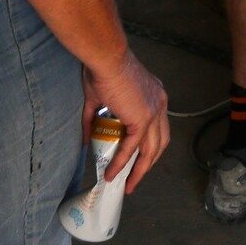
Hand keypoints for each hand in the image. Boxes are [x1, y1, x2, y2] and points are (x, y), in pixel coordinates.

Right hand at [82, 49, 169, 192]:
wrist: (106, 59)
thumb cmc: (102, 71)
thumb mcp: (99, 99)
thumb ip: (93, 120)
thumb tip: (85, 140)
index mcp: (155, 96)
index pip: (158, 128)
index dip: (150, 147)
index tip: (138, 162)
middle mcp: (160, 103)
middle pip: (160, 142)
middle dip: (148, 163)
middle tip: (133, 179)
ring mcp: (155, 111)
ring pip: (151, 149)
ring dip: (139, 170)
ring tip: (127, 185)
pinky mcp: (144, 118)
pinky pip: (133, 147)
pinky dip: (122, 162)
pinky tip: (112, 173)